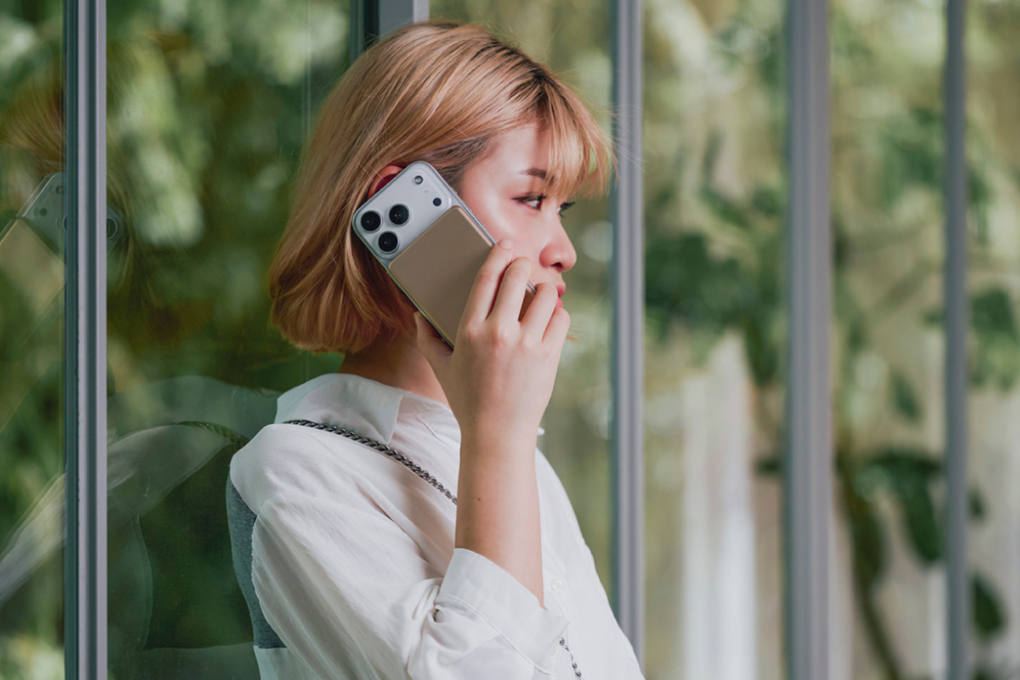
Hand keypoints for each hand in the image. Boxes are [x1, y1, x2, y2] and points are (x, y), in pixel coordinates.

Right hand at [413, 239, 569, 447]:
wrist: (496, 434)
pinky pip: (560, 318)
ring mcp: (526, 344)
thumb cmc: (468, 401)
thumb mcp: (441, 368)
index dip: (497, 255)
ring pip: (546, 294)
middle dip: (523, 264)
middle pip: (517, 277)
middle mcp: (498, 333)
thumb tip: (419, 316)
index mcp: (470, 331)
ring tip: (539, 294)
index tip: (505, 245)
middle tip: (523, 266)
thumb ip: (427, 339)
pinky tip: (549, 318)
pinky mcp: (548, 356)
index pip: (486, 279)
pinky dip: (557, 313)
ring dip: (544, 288)